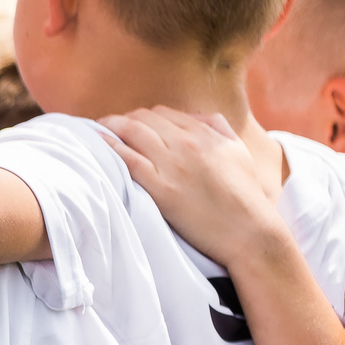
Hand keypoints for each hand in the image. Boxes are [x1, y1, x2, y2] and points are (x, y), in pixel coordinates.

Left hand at [98, 107, 286, 267]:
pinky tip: (98, 144)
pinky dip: (110, 148)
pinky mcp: (162, 190)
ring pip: (133, 133)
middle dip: (123, 120)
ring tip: (95, 130)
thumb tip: (198, 117)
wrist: (249, 231)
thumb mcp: (238, 152)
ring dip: (110, 127)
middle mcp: (187, 143)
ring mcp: (173, 165)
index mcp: (205, 133)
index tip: (130, 124)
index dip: (142, 117)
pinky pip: (129, 161)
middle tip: (108, 127)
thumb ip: (219, 128)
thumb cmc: (245, 195)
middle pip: (143, 120)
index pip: (162, 114)